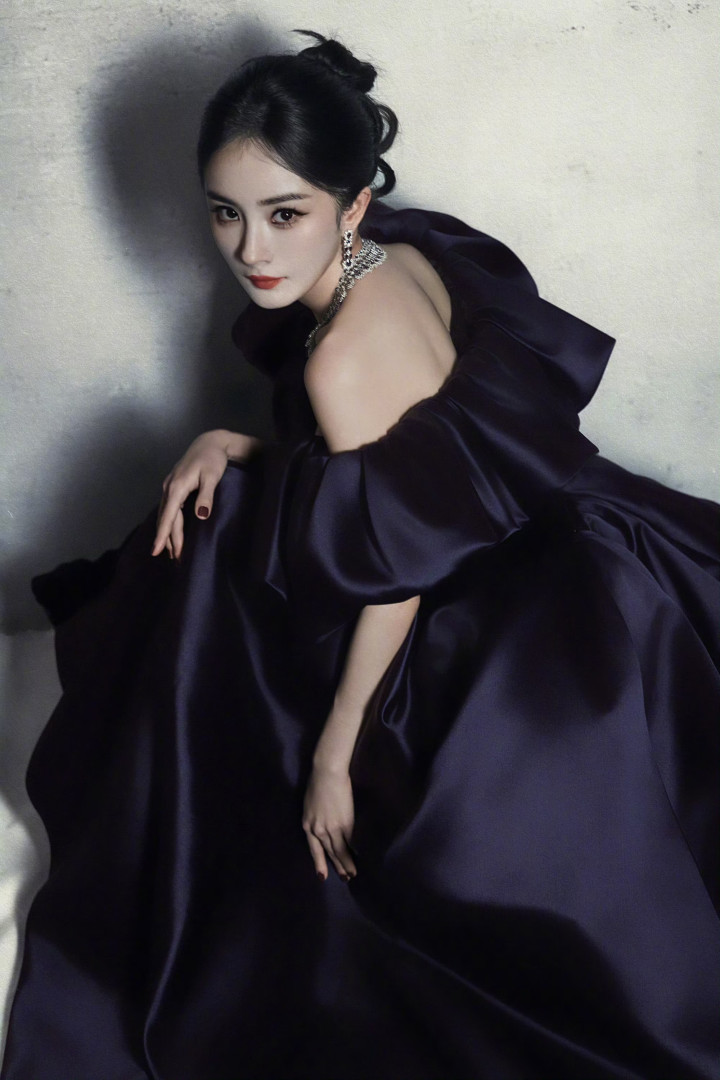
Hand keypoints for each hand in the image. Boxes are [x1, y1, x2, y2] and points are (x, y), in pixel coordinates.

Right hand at [152, 429, 264, 559]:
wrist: (209, 443)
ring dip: (167, 533)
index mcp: (177, 486)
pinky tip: (170, 531)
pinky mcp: (173, 486)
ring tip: (169, 551)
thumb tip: (200, 515)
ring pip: (165, 514)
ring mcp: (169, 486)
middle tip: (174, 559)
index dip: (163, 535)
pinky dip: (168, 522)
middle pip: (167, 518)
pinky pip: (168, 508)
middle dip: (168, 539)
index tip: (156, 551)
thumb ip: (206, 496)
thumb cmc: (213, 459)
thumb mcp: (212, 477)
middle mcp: (169, 487)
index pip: (169, 515)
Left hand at [302, 765, 356, 882]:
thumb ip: (316, 818)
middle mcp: (318, 831)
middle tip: (345, 877)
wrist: (327, 774)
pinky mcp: (345, 824)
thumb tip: (325, 825)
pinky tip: (358, 856)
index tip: (323, 876)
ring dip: (347, 863)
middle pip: (329, 852)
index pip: (315, 849)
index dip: (320, 862)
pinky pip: (349, 841)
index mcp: (307, 825)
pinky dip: (354, 850)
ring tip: (353, 873)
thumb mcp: (310, 804)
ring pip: (339, 851)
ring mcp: (332, 829)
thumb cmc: (317, 783)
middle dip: (337, 866)